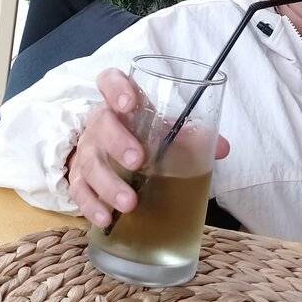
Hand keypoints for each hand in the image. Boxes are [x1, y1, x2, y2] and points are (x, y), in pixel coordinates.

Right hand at [66, 68, 229, 227]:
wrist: (106, 155)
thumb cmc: (140, 136)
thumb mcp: (163, 129)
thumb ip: (191, 136)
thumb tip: (223, 148)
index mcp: (119, 103)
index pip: (109, 81)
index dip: (116, 88)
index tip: (129, 102)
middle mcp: (99, 124)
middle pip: (101, 124)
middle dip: (118, 142)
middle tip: (139, 161)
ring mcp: (87, 151)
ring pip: (90, 163)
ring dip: (109, 184)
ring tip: (130, 203)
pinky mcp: (78, 178)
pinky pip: (80, 191)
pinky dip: (92, 206)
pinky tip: (107, 219)